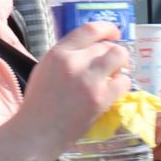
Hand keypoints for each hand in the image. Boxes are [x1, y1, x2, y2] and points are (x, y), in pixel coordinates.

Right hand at [0, 22, 127, 160]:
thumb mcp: (45, 69)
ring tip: (115, 74)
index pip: (89, 29)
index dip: (107, 28)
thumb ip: (66, 56)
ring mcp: (88, 80)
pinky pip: (124, 82)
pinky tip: (115, 90)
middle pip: (106, 46)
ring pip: (119, 58)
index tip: (114, 33)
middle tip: (113, 64)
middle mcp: (73, 62)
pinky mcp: (100, 99)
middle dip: (113, 53)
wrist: (37, 131)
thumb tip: (90, 48)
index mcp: (58, 53)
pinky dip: (123, 84)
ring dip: (121, 65)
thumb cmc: (39, 103)